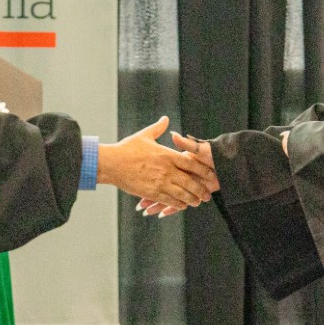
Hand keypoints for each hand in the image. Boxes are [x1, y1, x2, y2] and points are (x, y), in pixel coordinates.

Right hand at [98, 116, 217, 209]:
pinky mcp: (152, 192)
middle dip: (201, 190)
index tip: (212, 175)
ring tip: (197, 202)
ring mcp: (160, 182)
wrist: (111, 163)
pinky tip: (182, 205)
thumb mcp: (144, 135)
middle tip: (207, 195)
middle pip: (190, 182)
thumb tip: (165, 119)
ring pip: (182, 194)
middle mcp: (166, 170)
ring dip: (192, 199)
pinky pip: (170, 200)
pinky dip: (178, 204)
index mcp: (167, 155)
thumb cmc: (127, 148)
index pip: (192, 164)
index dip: (204, 171)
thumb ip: (158, 128)